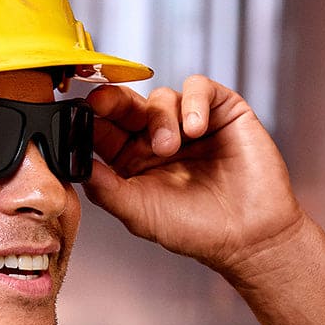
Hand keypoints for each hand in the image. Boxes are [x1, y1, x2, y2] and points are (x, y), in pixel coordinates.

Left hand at [83, 75, 302, 275]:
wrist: (248, 237)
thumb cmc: (193, 230)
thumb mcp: (137, 212)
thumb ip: (105, 189)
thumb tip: (75, 166)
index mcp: (129, 159)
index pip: (102, 129)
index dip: (88, 119)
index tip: (76, 115)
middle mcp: (154, 138)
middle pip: (126, 105)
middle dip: (113, 100)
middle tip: (103, 102)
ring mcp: (187, 123)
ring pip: (160, 97)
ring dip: (160, 118)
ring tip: (170, 147)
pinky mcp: (220, 112)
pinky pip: (199, 87)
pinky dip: (193, 102)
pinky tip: (195, 128)